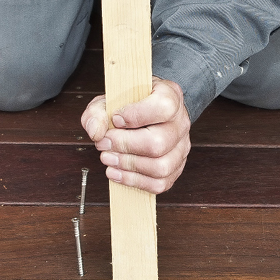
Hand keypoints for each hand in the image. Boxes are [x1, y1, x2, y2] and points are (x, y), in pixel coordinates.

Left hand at [81, 78, 190, 194]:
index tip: (115, 118)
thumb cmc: (130, 106)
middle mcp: (181, 122)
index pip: (164, 107)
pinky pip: (160, 183)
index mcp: (171, 96)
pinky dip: (134, 181)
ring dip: (128, 166)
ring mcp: (181, 147)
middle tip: (104, 144)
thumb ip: (98, 112)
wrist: (145, 115)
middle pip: (158, 143)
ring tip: (108, 159)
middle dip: (125, 146)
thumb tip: (97, 132)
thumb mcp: (110, 100)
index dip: (136, 116)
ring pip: (161, 166)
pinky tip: (117, 172)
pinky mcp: (176, 168)